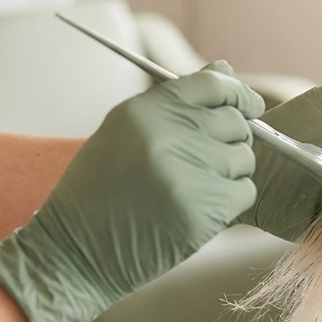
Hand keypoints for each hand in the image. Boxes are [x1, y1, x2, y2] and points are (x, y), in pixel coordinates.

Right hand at [0, 61, 263, 321]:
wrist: (75, 253)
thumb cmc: (100, 190)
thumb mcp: (124, 132)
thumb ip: (176, 101)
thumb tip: (226, 69)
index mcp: (144, 110)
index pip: (215, 84)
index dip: (238, 94)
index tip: (246, 107)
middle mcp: (167, 135)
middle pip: (235, 122)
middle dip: (231, 139)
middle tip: (206, 160)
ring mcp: (186, 174)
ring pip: (243, 158)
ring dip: (229, 173)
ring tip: (193, 187)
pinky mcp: (201, 211)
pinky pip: (244, 192)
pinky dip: (230, 202)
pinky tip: (198, 209)